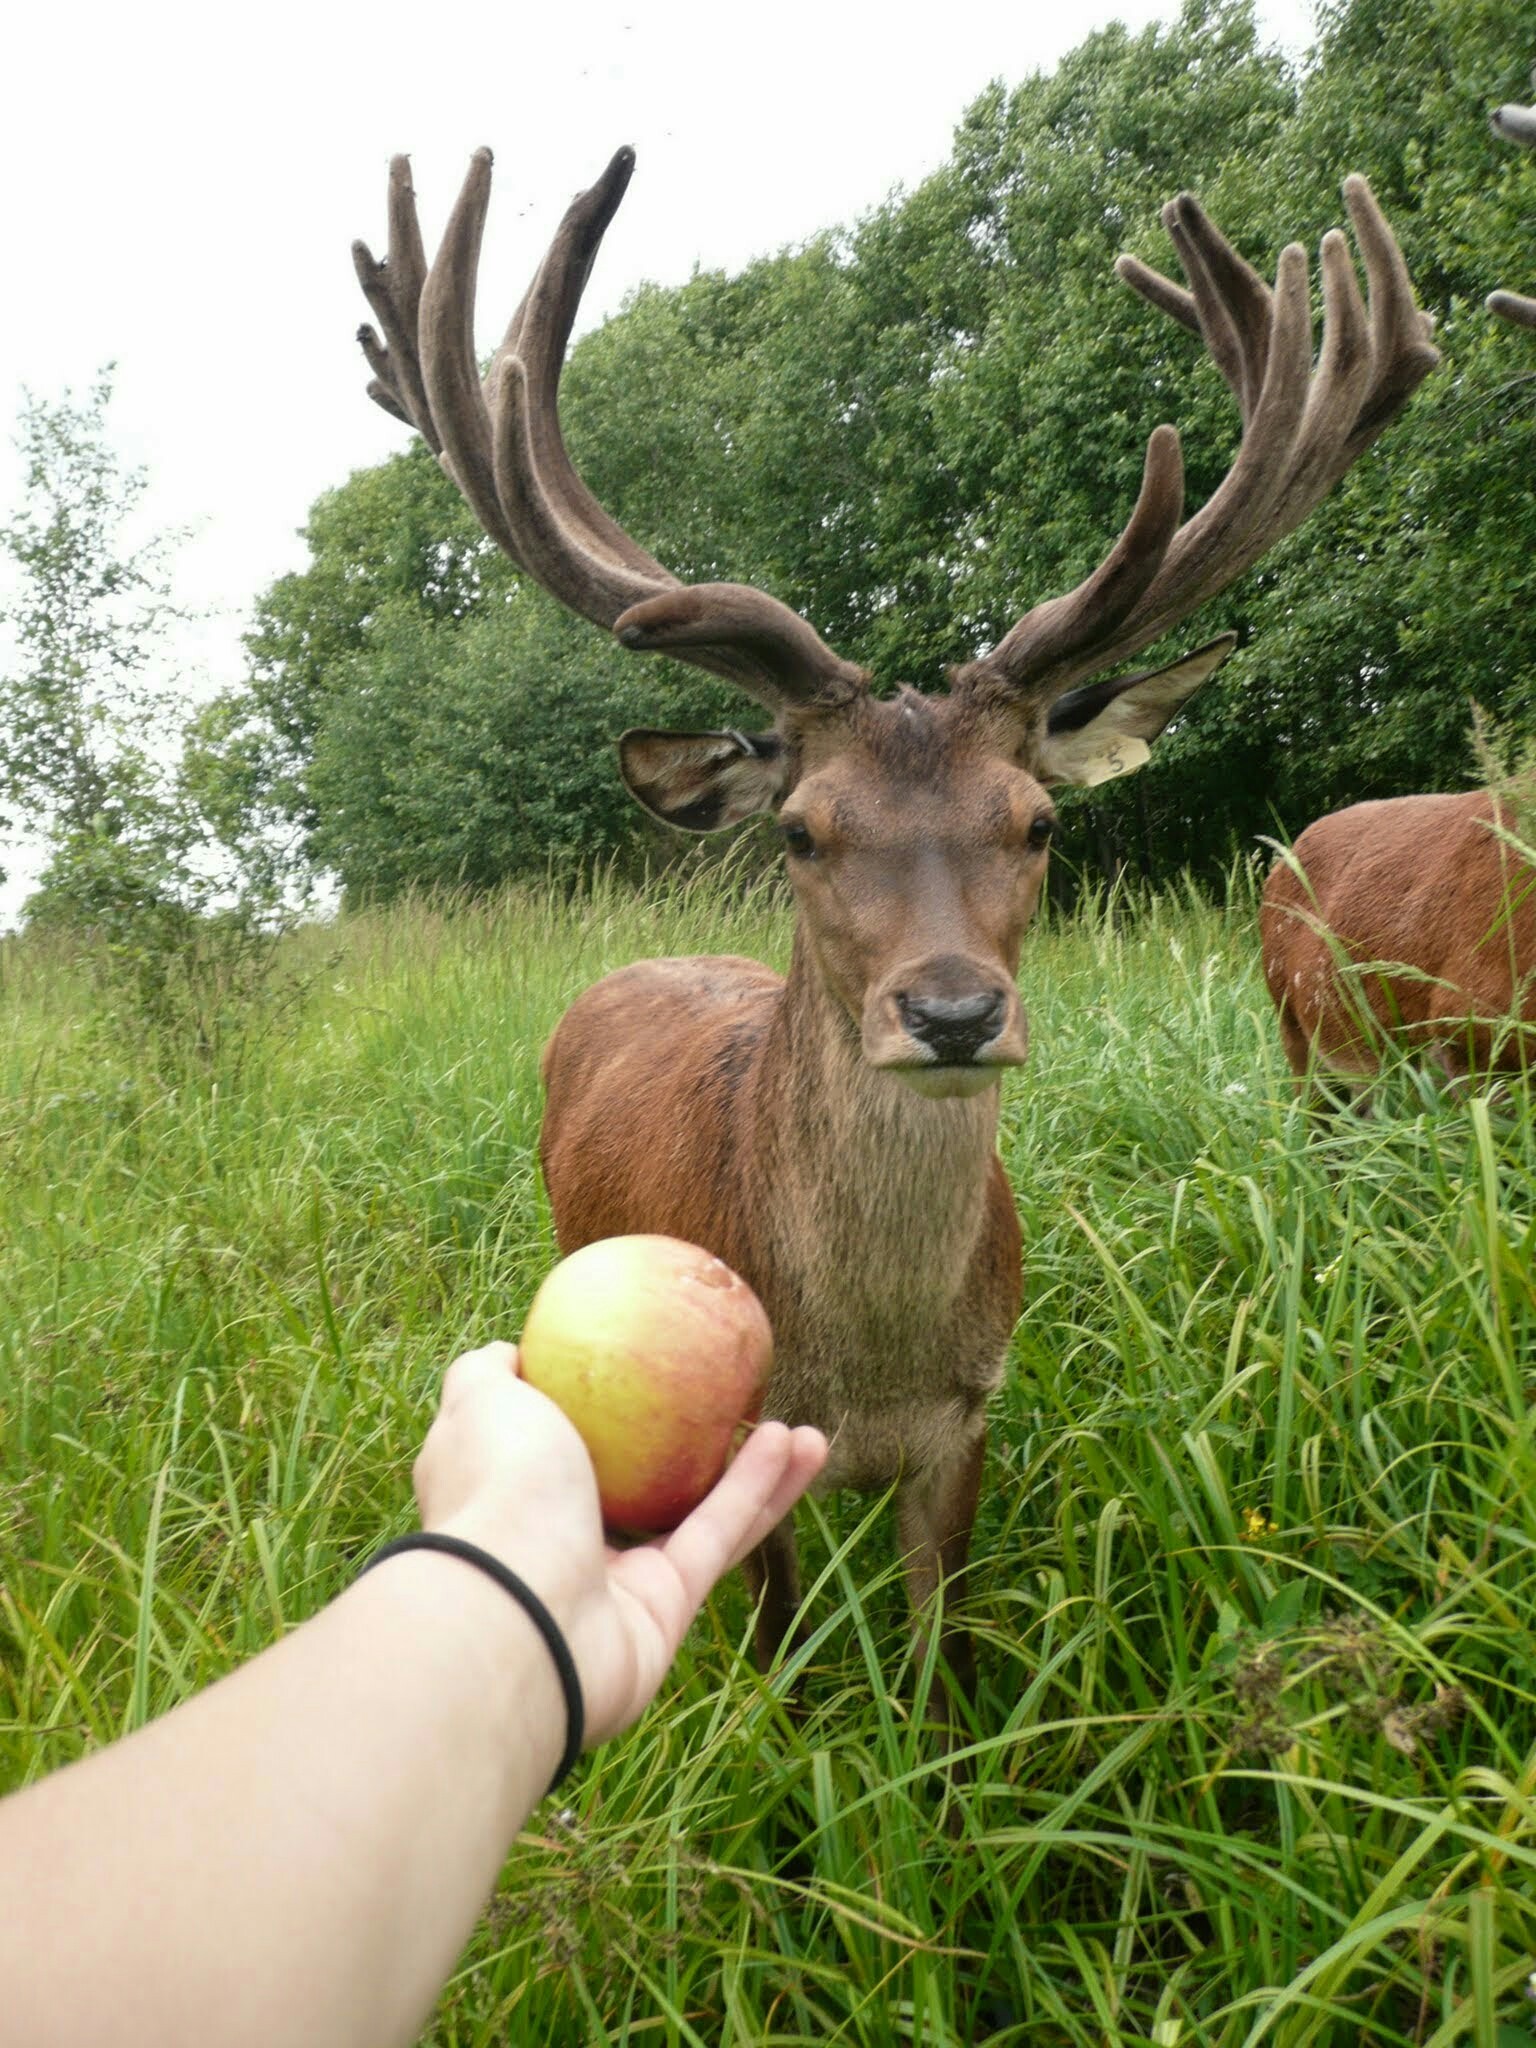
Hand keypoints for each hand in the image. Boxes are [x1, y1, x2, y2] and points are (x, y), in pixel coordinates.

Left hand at [411, 1343, 825, 1742]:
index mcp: (519, 1492)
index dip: (607, 1412)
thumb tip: (513, 1353)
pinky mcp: (664, 1611)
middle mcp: (565, 1539)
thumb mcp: (482, 1402)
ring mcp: (616, 1581)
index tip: (649, 1369)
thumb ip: (488, 1373)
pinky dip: (758, 1491)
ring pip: (696, 1513)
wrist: (518, 1614)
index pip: (562, 1448)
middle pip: (645, 1484)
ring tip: (799, 1427)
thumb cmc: (498, 1494)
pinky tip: (798, 1444)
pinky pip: (718, 1537)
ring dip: (752, 1471)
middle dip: (696, 1446)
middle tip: (741, 1401)